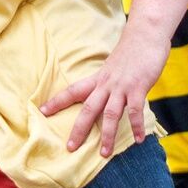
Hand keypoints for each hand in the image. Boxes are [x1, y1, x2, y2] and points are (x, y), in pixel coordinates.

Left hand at [43, 26, 164, 156]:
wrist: (146, 33)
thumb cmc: (132, 50)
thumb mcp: (114, 66)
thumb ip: (109, 81)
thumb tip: (106, 93)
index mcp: (99, 78)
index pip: (73, 90)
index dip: (57, 101)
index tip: (42, 111)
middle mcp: (107, 83)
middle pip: (88, 108)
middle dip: (79, 129)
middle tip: (70, 147)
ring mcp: (122, 86)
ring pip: (110, 113)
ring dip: (108, 135)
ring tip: (104, 154)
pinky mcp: (138, 87)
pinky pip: (135, 111)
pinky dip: (136, 126)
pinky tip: (138, 140)